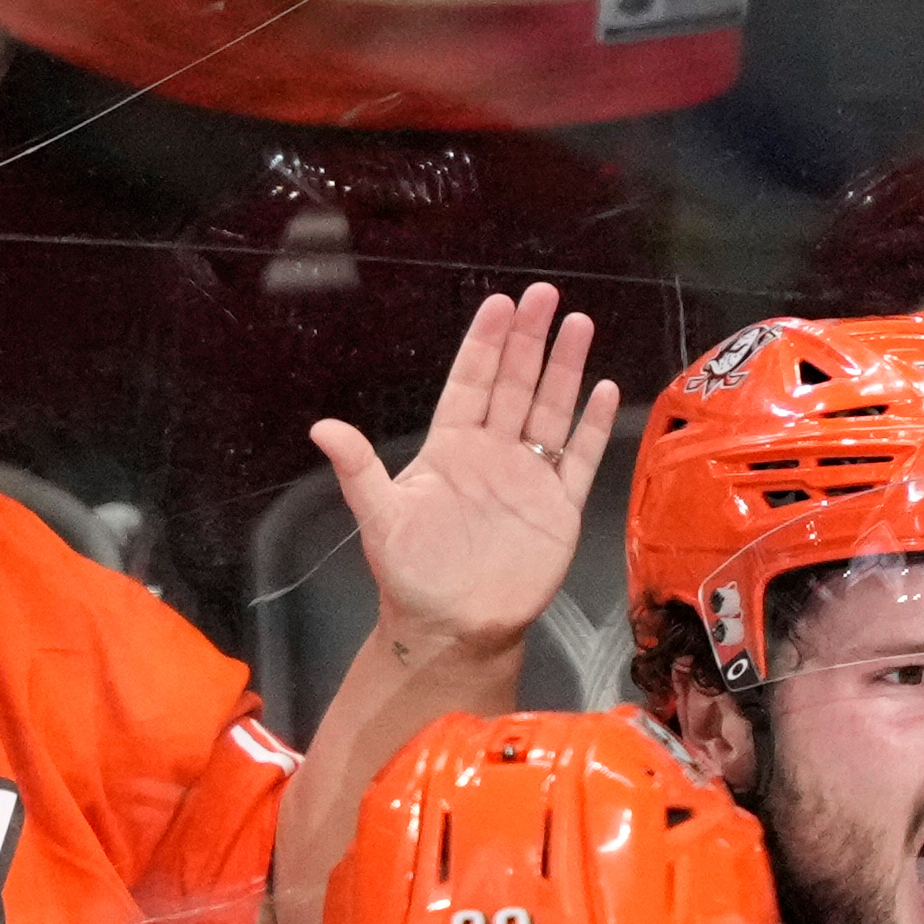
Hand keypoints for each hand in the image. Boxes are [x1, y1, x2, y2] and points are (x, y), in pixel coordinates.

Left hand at [312, 284, 611, 667]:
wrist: (452, 627)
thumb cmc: (411, 574)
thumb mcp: (380, 519)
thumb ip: (359, 470)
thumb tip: (321, 427)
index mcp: (449, 447)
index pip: (471, 382)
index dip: (486, 344)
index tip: (501, 304)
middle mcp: (492, 453)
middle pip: (515, 385)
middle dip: (530, 340)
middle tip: (545, 295)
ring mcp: (528, 477)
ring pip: (551, 411)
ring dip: (564, 369)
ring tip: (578, 324)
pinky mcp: (558, 508)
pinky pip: (579, 459)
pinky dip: (591, 426)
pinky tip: (602, 390)